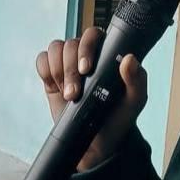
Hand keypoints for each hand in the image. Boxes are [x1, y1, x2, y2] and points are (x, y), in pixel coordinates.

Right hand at [36, 26, 147, 172]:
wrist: (97, 144)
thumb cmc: (118, 119)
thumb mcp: (134, 102)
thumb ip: (137, 80)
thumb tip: (130, 59)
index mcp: (106, 54)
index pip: (93, 35)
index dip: (86, 47)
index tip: (86, 69)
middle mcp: (86, 55)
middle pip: (70, 44)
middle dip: (70, 68)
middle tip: (74, 92)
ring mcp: (67, 65)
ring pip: (55, 49)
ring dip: (57, 70)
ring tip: (68, 94)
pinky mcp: (52, 76)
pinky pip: (42, 61)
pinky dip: (46, 71)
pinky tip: (54, 86)